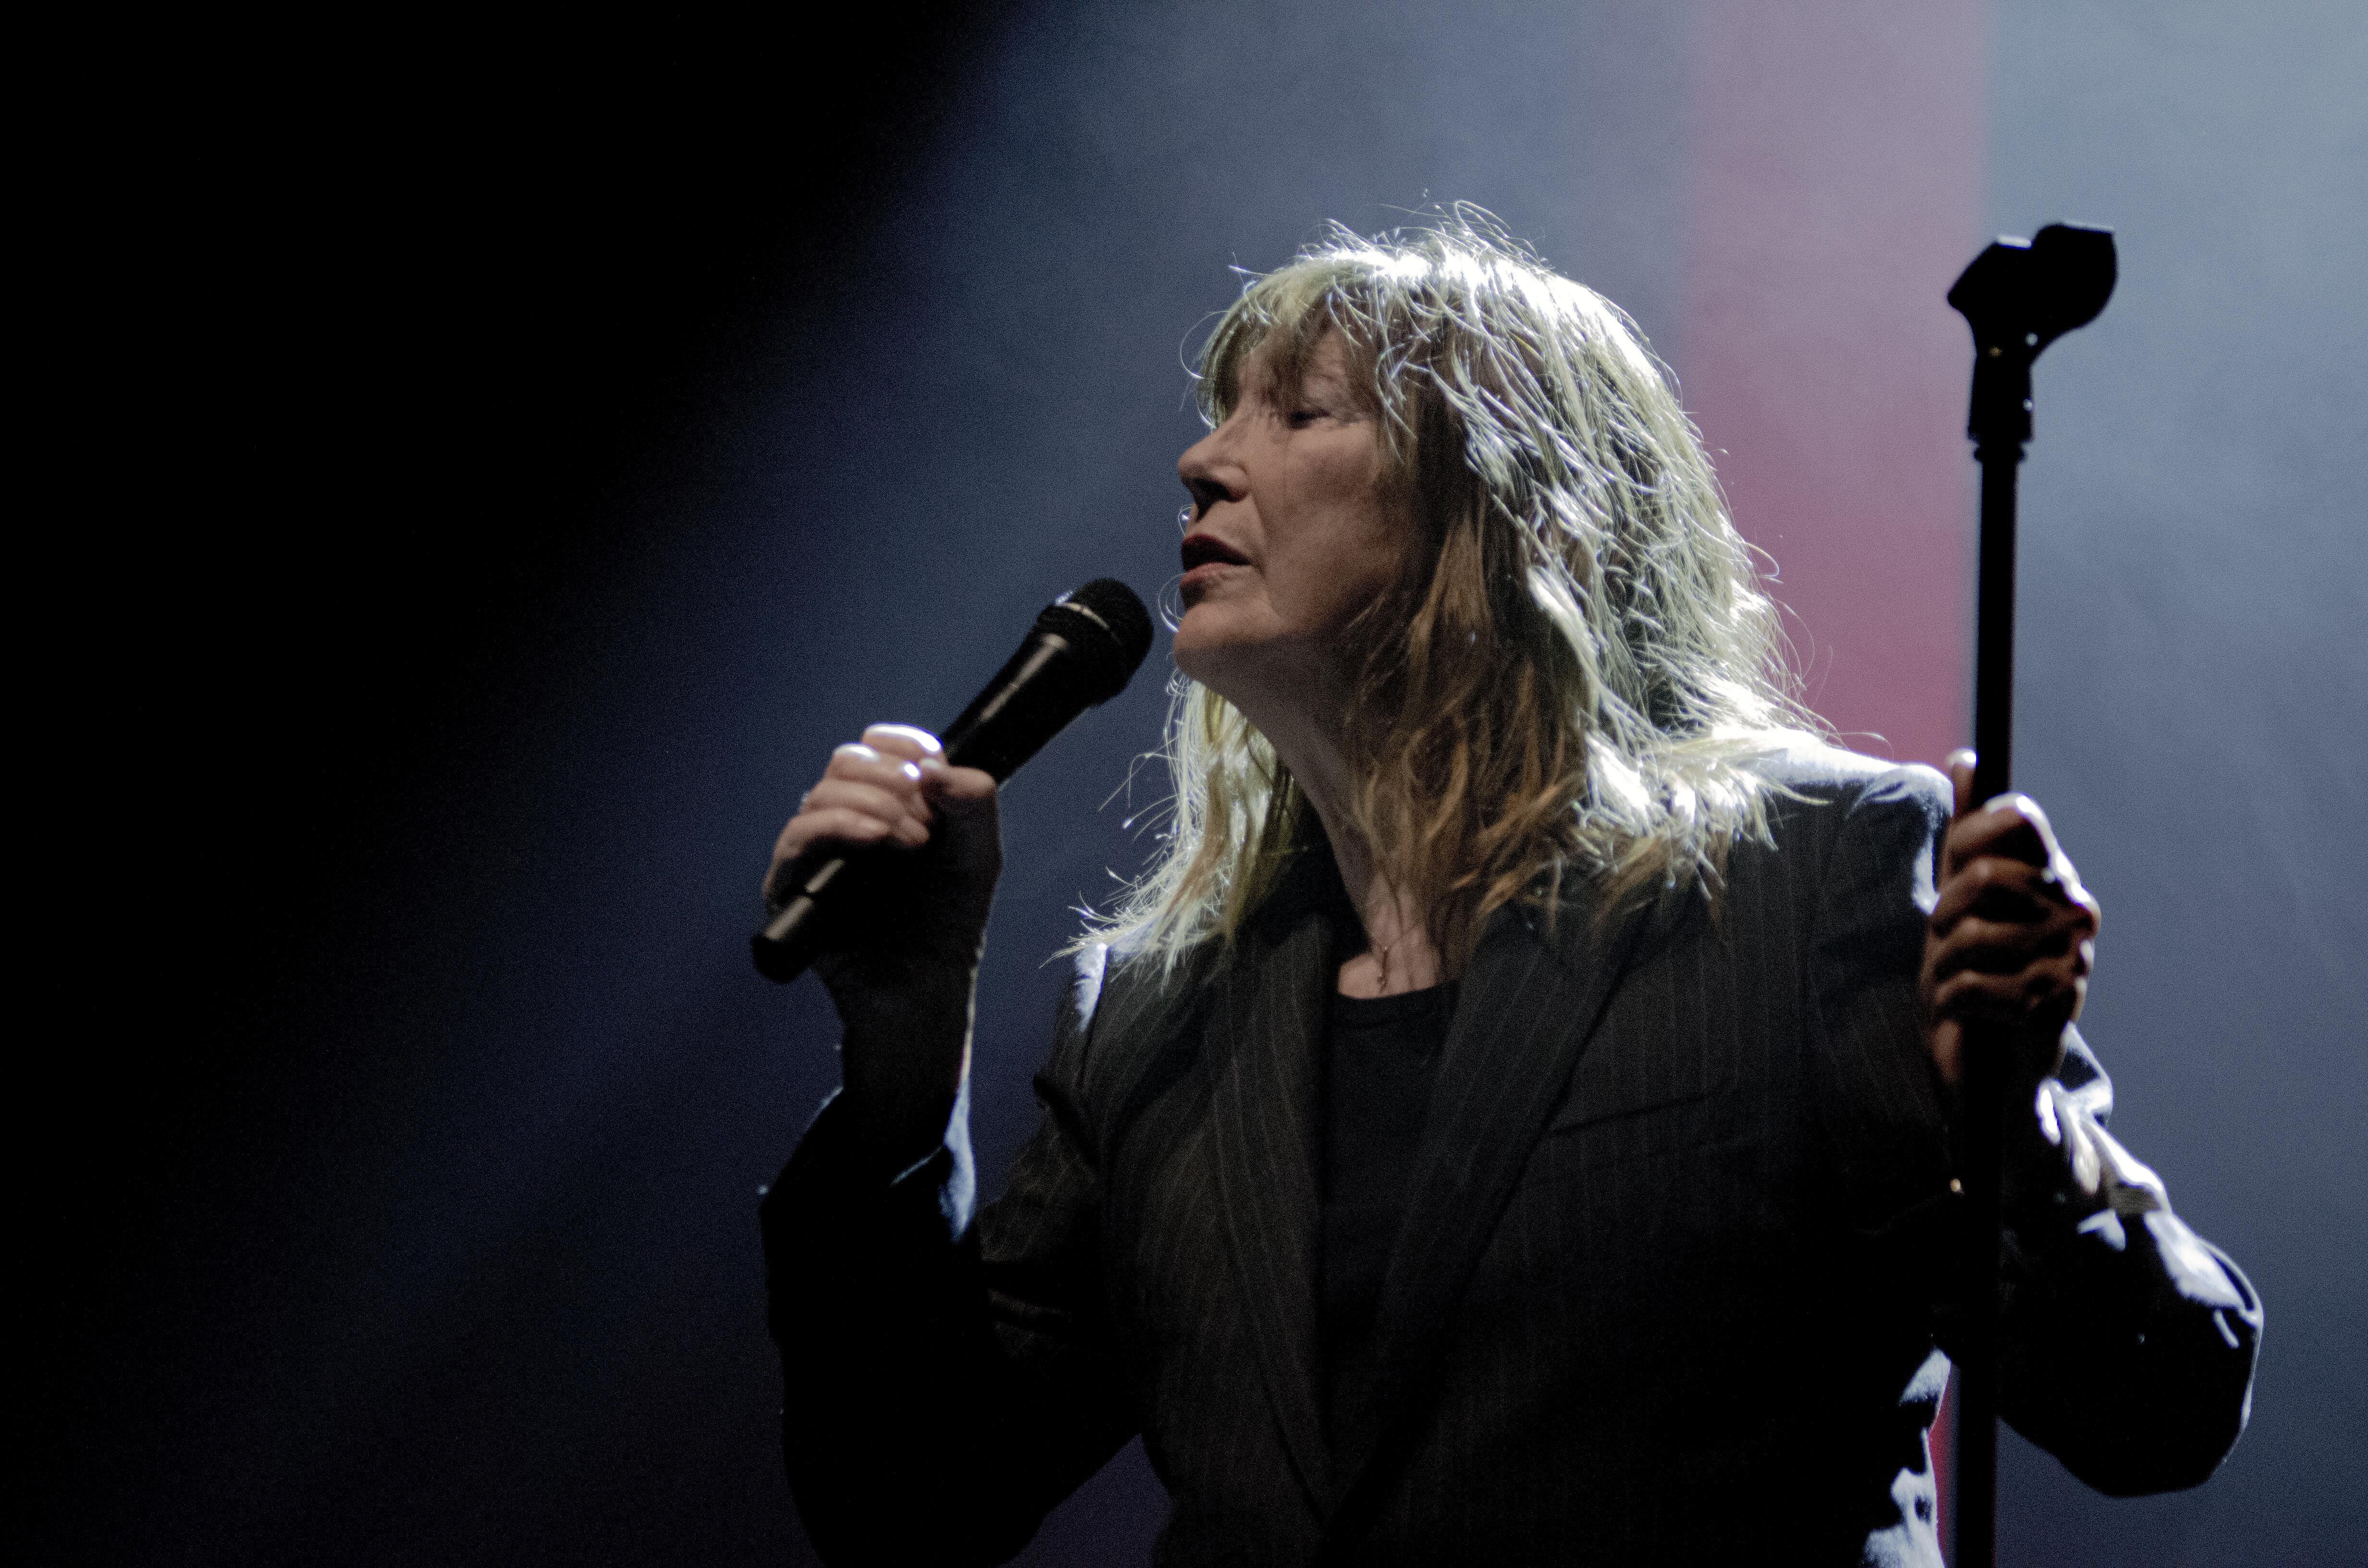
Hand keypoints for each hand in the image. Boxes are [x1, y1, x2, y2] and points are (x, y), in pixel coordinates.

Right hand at [766, 723, 1001, 1159]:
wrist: (926, 984)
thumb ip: (973, 802)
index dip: (906, 746)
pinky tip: (878, 840)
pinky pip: (799, 835)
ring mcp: (815, 850)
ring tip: (913, 841)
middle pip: (847, 761)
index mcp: (887, 803)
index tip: (933, 766)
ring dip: (875, 805)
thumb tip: (936, 766)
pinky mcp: (791, 883)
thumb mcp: (977, 853)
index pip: (881, 746)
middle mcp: (845, 819)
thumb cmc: (948, 920)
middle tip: (927, 822)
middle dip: (892, 780)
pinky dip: (841, 825)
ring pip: (822, 792)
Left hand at [1920, 750, 2100, 1110]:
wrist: (1990, 1069)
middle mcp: (2077, 913)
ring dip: (1943, 967)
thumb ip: (1967, 834)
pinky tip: (1967, 1017)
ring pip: (1968, 936)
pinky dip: (1949, 1004)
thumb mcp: (1961, 900)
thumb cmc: (1974, 976)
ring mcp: (2071, 962)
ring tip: (1958, 984)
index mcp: (2057, 879)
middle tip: (1946, 945)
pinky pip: (1968, 988)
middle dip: (1945, 915)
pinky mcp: (2051, 1011)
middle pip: (1985, 876)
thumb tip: (1967, 760)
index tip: (1952, 873)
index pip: (2019, 817)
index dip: (1967, 838)